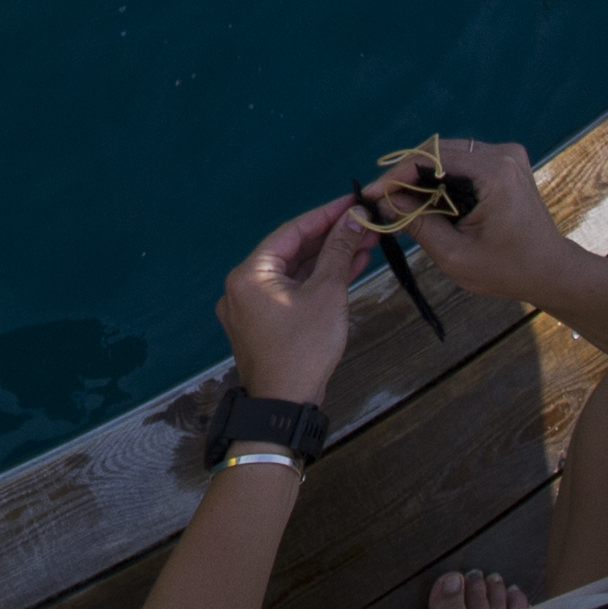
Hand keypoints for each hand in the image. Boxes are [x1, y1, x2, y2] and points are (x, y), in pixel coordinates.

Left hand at [218, 196, 362, 408]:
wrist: (287, 406)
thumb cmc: (305, 350)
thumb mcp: (327, 295)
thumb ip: (339, 253)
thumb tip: (354, 219)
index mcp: (248, 274)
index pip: (291, 232)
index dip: (324, 216)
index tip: (351, 203)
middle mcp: (243, 286)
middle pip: (292, 252)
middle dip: (330, 240)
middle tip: (364, 225)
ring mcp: (252, 308)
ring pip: (294, 275)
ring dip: (327, 262)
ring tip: (364, 245)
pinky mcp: (264, 326)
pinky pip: (292, 294)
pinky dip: (316, 285)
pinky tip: (347, 272)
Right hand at [395, 139, 578, 312]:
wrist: (553, 272)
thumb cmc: (508, 270)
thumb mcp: (456, 255)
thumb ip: (419, 224)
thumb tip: (385, 202)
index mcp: (494, 173)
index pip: (431, 159)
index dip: (396, 175)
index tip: (370, 194)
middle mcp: (502, 153)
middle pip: (438, 151)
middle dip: (406, 174)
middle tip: (381, 198)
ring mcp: (506, 155)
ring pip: (447, 154)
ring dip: (421, 175)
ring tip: (397, 198)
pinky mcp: (506, 162)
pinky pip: (461, 161)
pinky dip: (440, 177)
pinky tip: (424, 196)